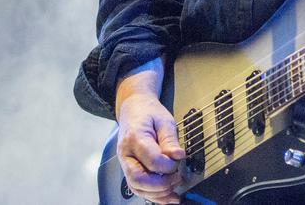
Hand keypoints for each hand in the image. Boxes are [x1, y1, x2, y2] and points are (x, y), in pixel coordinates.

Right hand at [115, 60, 184, 204]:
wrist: (133, 108)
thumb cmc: (149, 113)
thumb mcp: (164, 120)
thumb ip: (170, 140)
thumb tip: (178, 156)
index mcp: (135, 137)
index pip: (151, 159)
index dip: (168, 165)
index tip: (178, 160)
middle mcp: (126, 153)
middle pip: (139, 179)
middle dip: (161, 185)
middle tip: (177, 179)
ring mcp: (125, 163)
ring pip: (137, 188)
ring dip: (157, 195)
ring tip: (175, 192)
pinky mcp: (129, 169)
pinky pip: (138, 188)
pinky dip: (153, 196)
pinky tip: (167, 197)